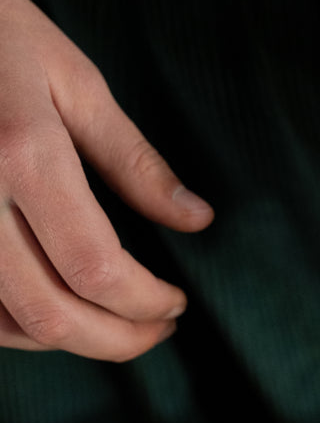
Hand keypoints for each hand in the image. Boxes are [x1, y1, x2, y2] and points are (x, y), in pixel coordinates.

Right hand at [0, 0, 213, 359]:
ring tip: (118, 328)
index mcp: (23, 155)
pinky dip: (20, 327)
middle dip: (117, 340)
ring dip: (69, 340)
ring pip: (6, 324)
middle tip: (159, 331)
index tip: (176, 303)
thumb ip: (134, 162)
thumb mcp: (76, 81)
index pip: (96, 268)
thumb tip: (197, 220)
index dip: (145, 303)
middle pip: (51, 312)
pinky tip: (59, 313)